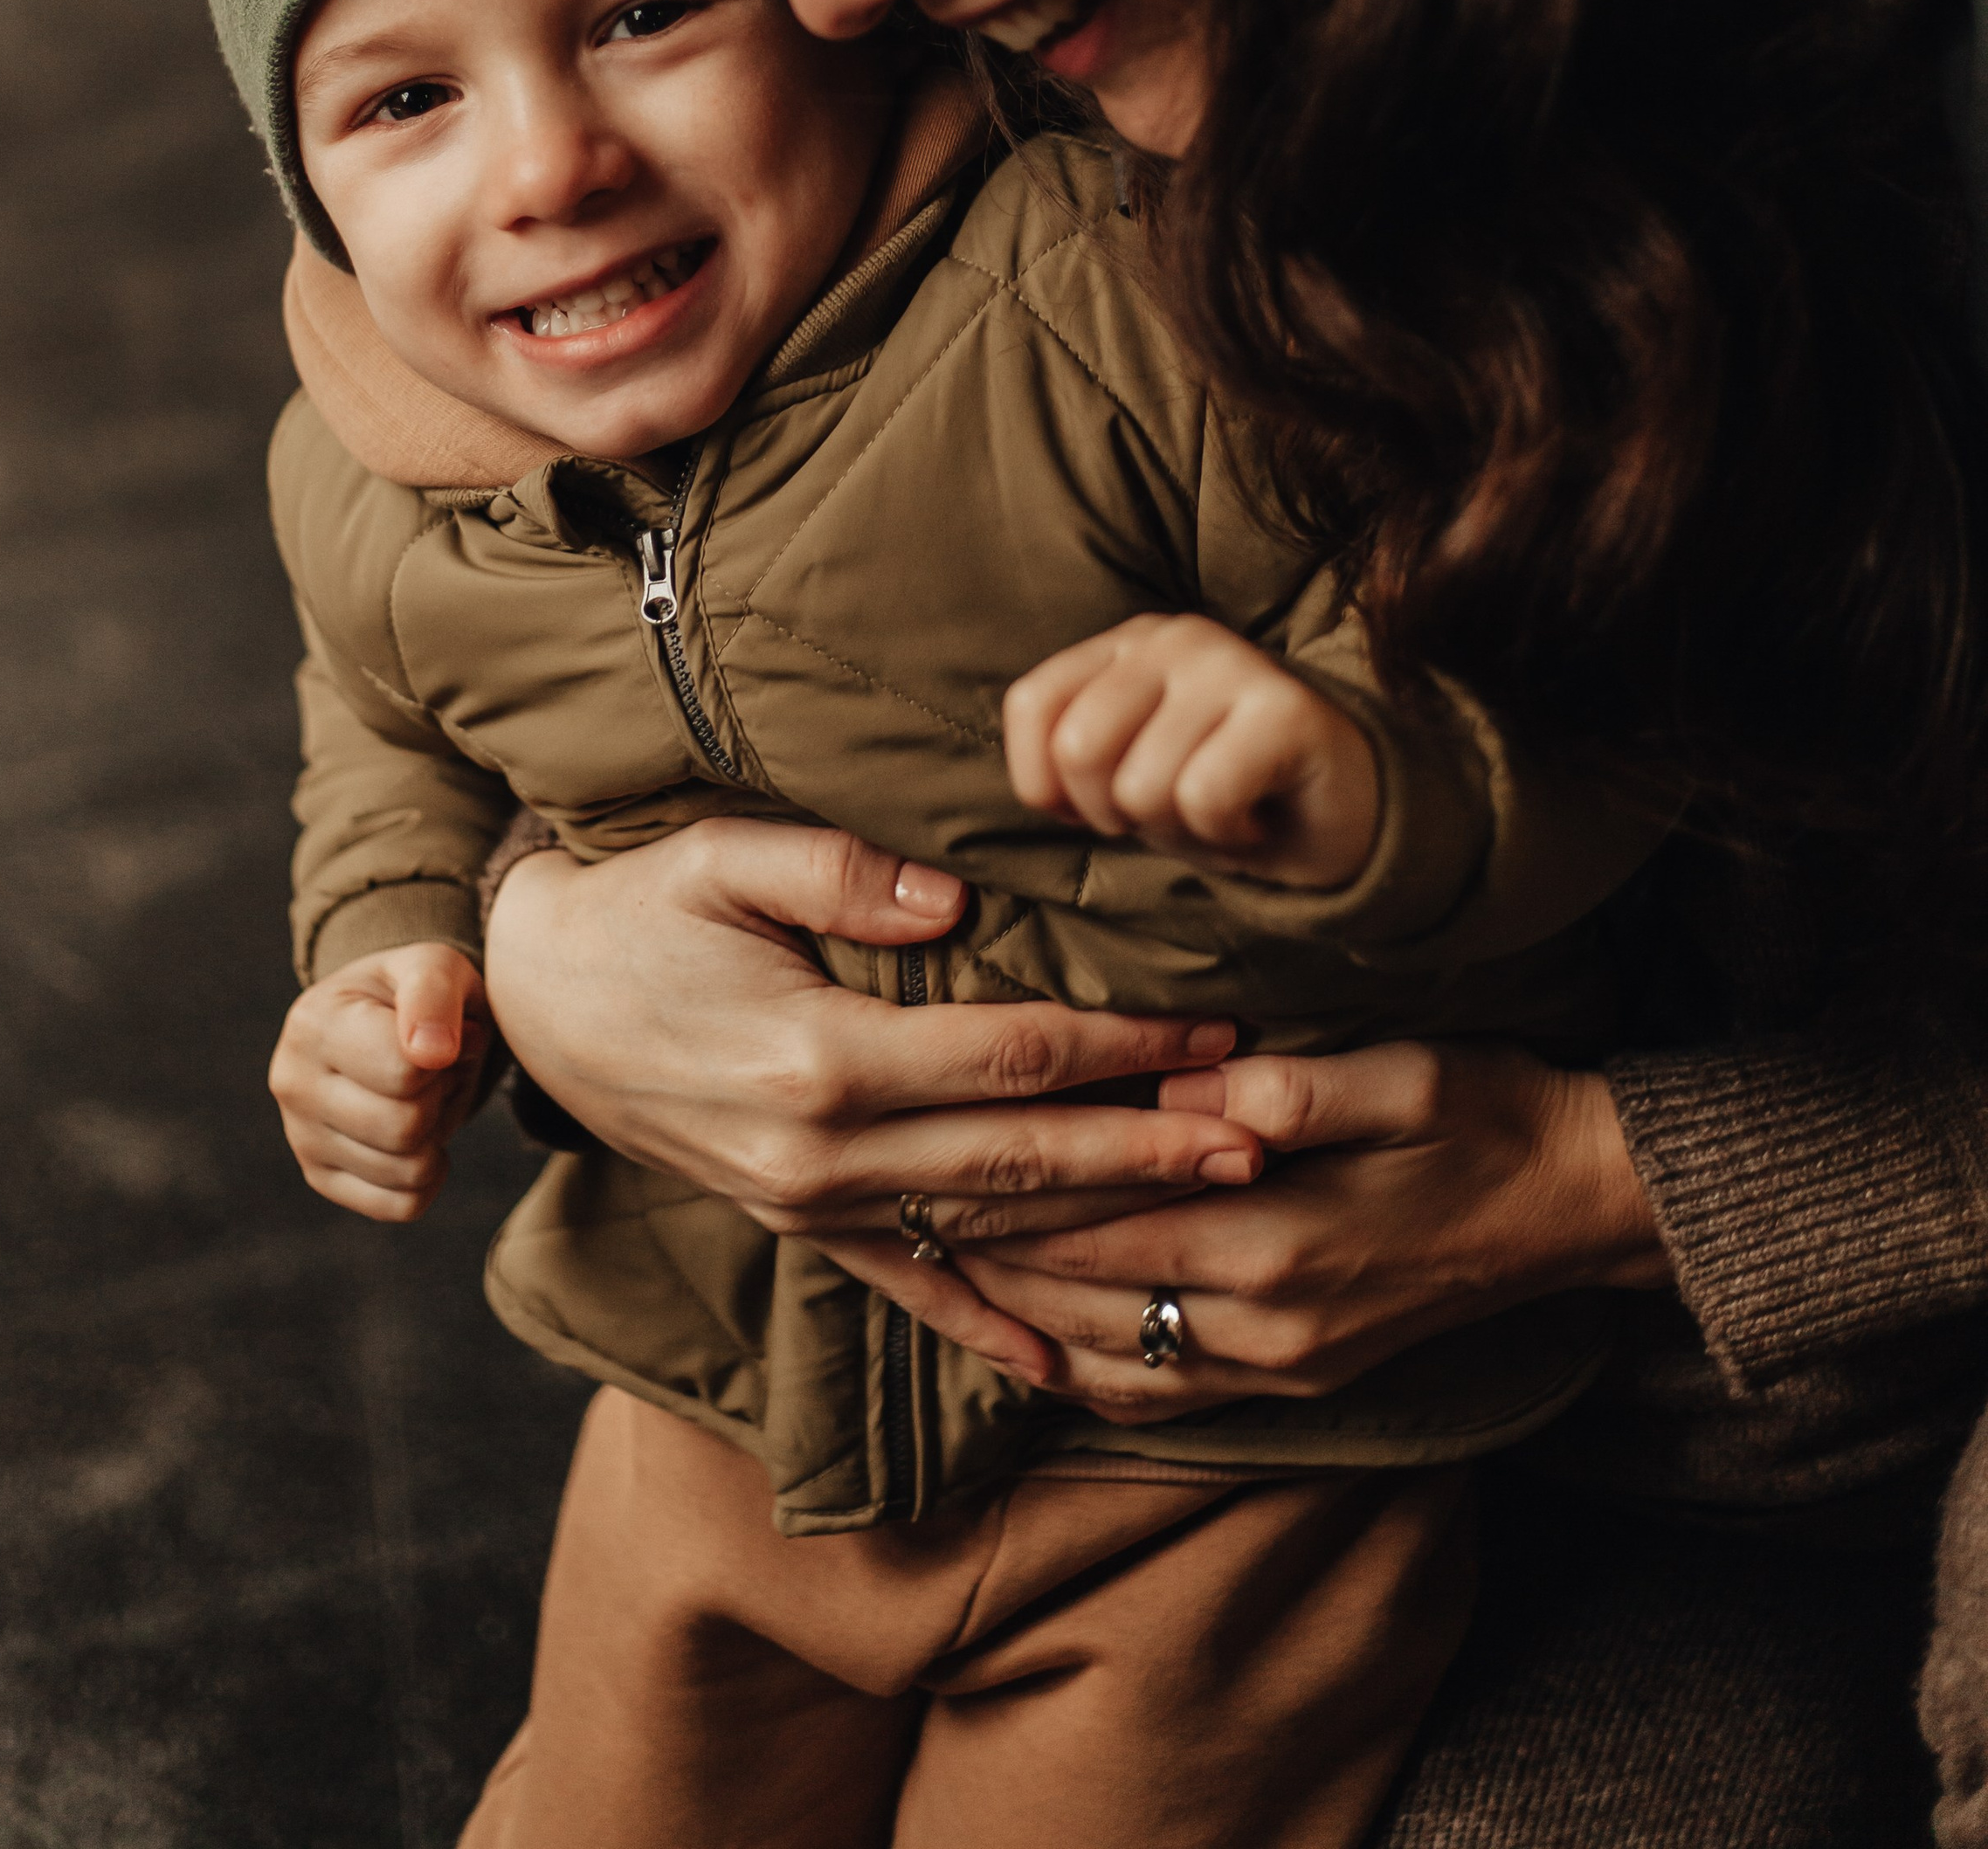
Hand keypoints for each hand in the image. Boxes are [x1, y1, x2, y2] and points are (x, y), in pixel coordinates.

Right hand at [268, 941, 492, 1221]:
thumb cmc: (414, 994)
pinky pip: (402, 1206)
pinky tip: (417, 1135)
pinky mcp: (321, 1176)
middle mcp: (293, 1084)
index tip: (438, 1035)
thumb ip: (434, 996)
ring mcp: (301, 1137)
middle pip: (405, 1128)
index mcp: (314, 1023)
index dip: (444, 1056)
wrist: (383, 1019)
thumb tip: (433, 1054)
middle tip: (436, 1069)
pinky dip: (429, 1176)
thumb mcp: (433, 966)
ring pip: (407, 1172)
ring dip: (438, 1134)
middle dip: (440, 1097)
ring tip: (421, 1093)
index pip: (405, 1073)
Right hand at [481, 819, 1261, 1247]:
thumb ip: (845, 874)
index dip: (1118, 1043)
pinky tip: (1059, 1363)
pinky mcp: (795, 1226)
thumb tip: (962, 898)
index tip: (1214, 1024)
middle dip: (1150, 1150)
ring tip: (1214, 1211)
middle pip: (1020, 1159)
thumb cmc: (639, 906)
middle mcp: (820, 1154)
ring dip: (1104, 1224)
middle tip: (1263, 1139)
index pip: (1006, 1056)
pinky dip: (985, 1324)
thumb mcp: (724, 857)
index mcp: (816, 1057)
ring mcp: (807, 1206)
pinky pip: (906, 1286)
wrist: (533, 997)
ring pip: (984, 1229)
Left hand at [828, 1038, 1672, 1410]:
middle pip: (1080, 1291)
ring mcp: (1278, 1367)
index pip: (1098, 1218)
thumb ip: (1293, 1086)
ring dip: (1012, 1310)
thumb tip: (1203, 1084)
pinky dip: (1078, 1368)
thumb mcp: (1402, 1071)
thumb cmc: (1487, 1110)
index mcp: (1277, 1240)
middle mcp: (1264, 1325)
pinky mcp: (1293, 1381)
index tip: (915, 1148)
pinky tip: (1026, 1336)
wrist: (1579, 1206)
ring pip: (1101, 1355)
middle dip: (977, 1249)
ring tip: (927, 1258)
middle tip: (883, 1201)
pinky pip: (1157, 1392)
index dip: (1001, 1185)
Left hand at [1004, 613, 1379, 883]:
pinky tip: (1256, 815)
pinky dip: (1224, 835)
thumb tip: (1042, 785)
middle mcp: (1174, 638)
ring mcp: (1232, 664)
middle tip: (1174, 809)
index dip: (1050, 785)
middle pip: (1078, 750)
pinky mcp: (1285, 708)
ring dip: (1180, 830)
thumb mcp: (1128, 776)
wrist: (1343, 821)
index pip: (1031, 707)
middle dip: (1116, 814)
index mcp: (1125, 644)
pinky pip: (1204, 798)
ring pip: (1142, 787)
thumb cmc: (1224, 796)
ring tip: (1224, 808)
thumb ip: (1069, 763)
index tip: (1106, 803)